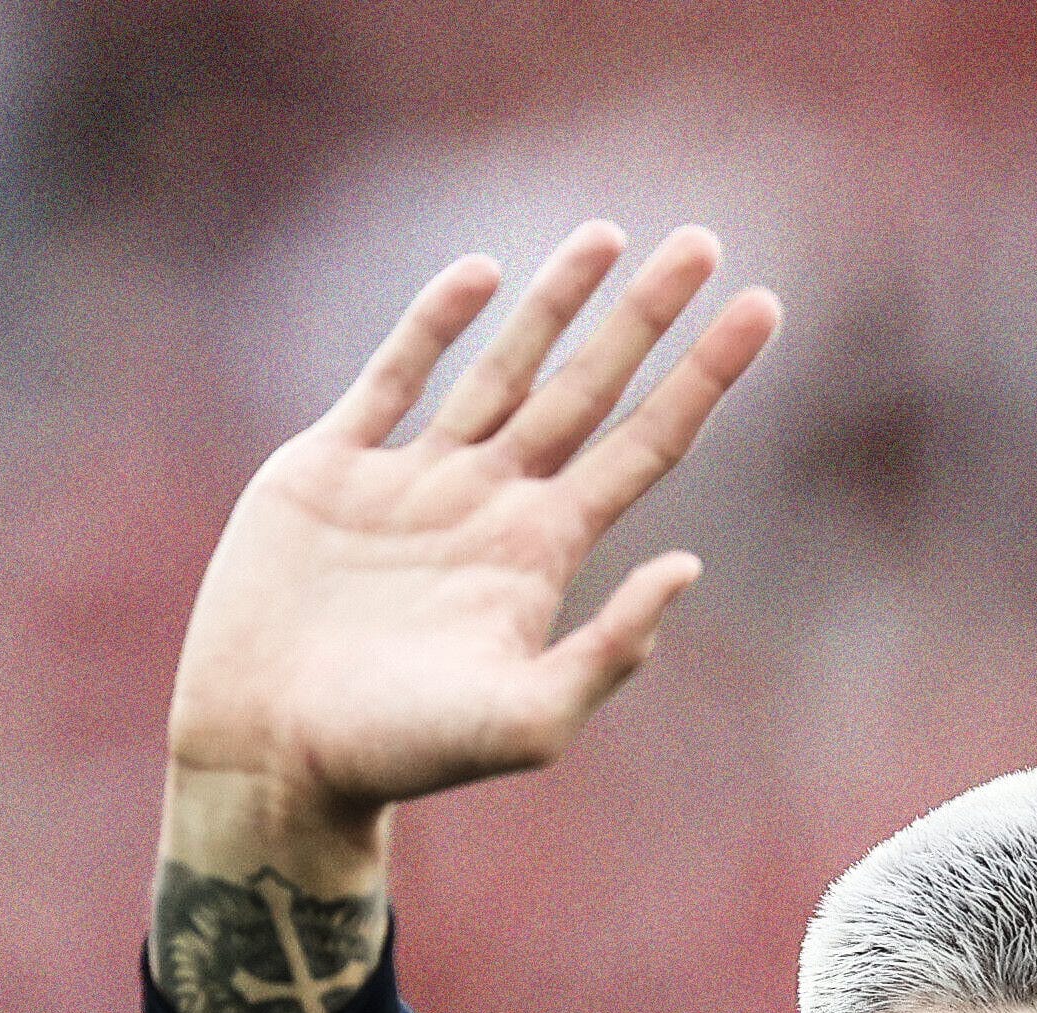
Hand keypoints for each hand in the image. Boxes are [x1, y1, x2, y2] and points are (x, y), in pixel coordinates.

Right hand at [166, 221, 780, 833]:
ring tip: (607, 232)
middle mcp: (489, 506)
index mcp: (542, 555)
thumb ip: (608, 653)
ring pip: (502, 368)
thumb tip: (688, 566)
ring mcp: (413, 480)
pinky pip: (393, 376)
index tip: (762, 310)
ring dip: (555, 302)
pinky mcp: (330, 469)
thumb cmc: (402, 756)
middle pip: (588, 390)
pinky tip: (482, 274)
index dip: (704, 378)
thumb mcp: (526, 722)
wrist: (274, 755)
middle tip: (702, 241)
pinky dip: (435, 323)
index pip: (645, 446)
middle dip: (645, 318)